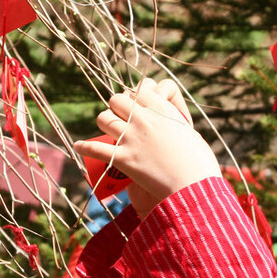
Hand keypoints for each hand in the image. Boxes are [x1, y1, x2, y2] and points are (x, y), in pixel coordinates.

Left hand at [74, 78, 220, 217]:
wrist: (193, 188)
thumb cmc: (199, 164)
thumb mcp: (190, 134)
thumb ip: (176, 125)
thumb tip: (171, 127)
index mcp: (162, 110)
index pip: (139, 89)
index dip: (134, 97)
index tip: (135, 105)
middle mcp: (144, 119)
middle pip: (116, 99)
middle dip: (116, 108)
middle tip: (120, 119)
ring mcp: (131, 138)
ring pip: (104, 118)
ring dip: (104, 123)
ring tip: (106, 131)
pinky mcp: (123, 159)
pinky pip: (95, 148)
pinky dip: (84, 147)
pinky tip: (77, 146)